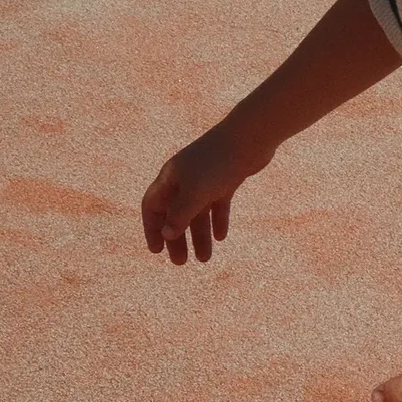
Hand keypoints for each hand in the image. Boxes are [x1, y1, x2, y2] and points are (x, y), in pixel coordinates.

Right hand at [141, 119, 268, 264]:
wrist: (249, 138)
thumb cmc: (218, 163)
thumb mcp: (195, 193)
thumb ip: (180, 215)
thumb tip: (167, 235)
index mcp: (170, 177)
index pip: (153, 206)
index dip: (152, 229)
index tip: (156, 251)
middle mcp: (185, 178)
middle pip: (175, 213)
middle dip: (177, 238)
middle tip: (181, 263)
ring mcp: (206, 179)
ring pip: (198, 213)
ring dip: (200, 236)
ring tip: (205, 259)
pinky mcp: (226, 179)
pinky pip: (218, 205)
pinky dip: (218, 221)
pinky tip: (221, 237)